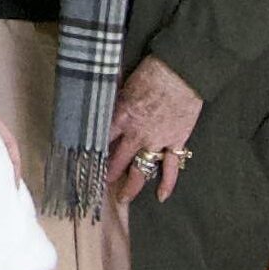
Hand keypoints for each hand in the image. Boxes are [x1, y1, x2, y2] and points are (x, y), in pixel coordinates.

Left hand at [104, 58, 203, 203]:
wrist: (182, 71)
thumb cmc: (152, 71)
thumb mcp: (125, 82)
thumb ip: (114, 96)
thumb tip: (101, 93)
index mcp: (120, 117)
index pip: (101, 141)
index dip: (93, 153)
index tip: (86, 163)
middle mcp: (136, 134)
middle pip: (117, 161)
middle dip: (108, 174)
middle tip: (101, 184)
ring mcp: (157, 141)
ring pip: (140, 170)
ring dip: (131, 186)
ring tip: (123, 198)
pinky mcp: (176, 142)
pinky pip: (171, 168)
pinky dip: (168, 183)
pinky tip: (161, 196)